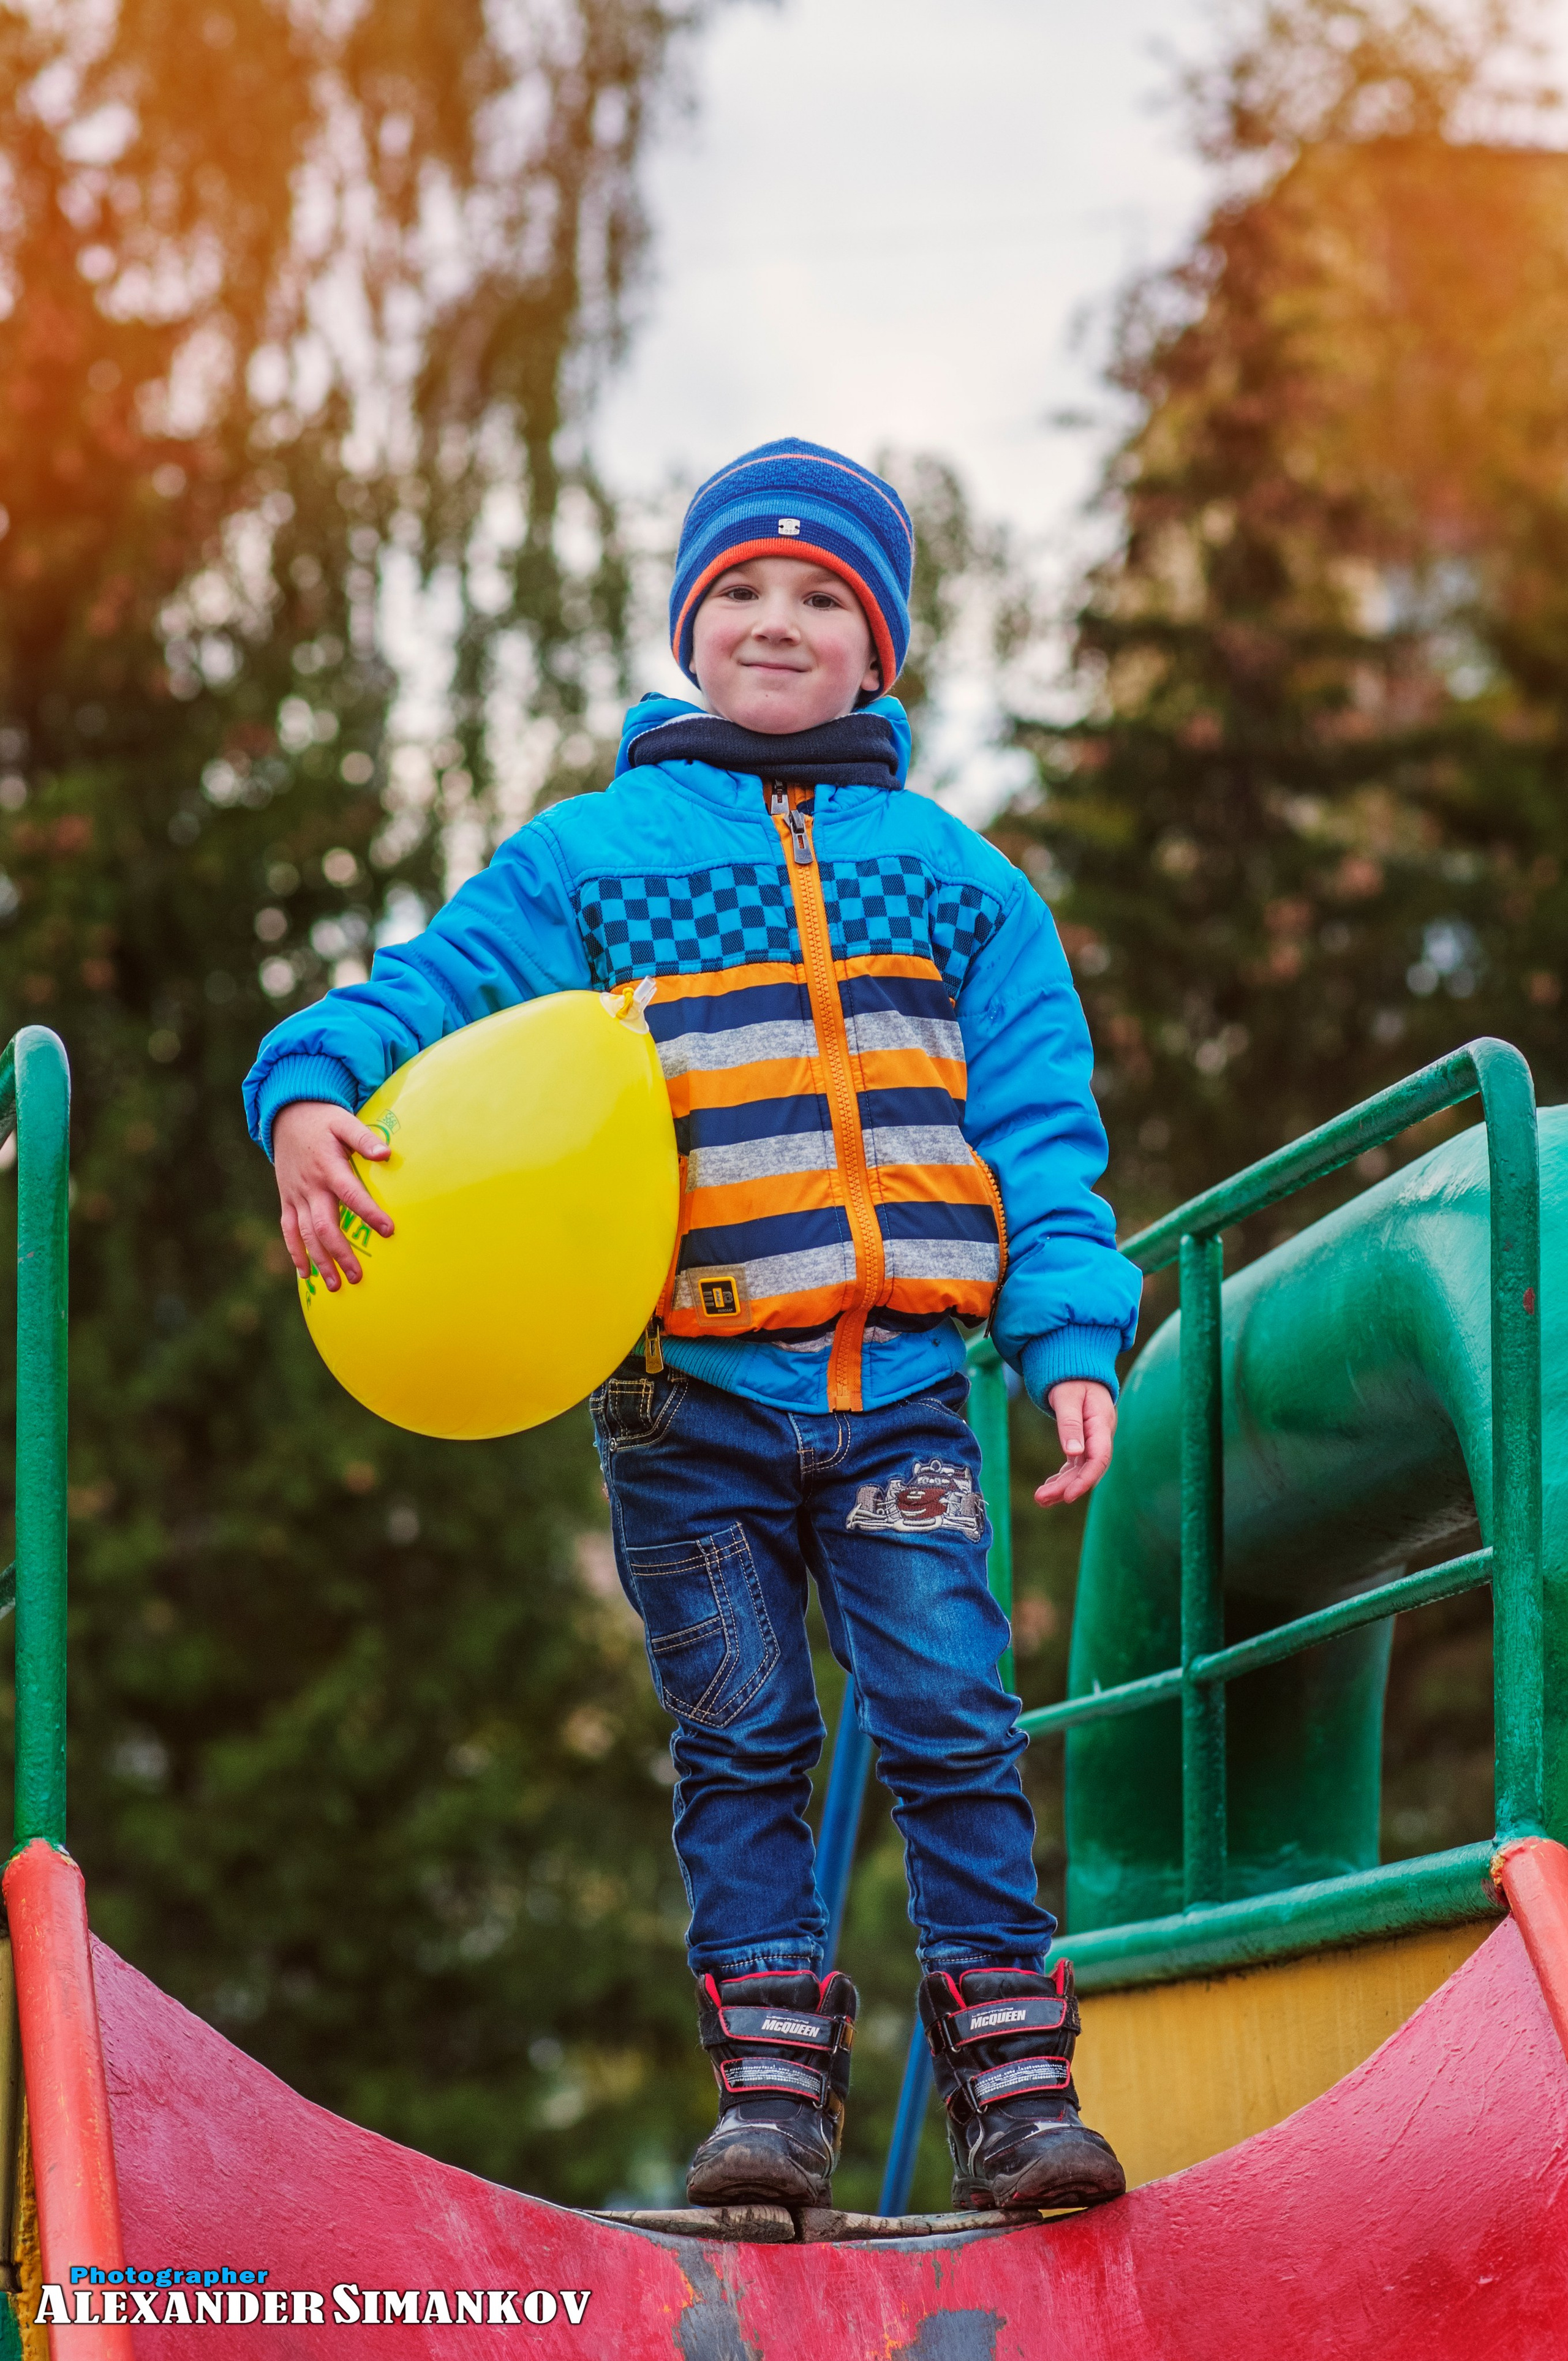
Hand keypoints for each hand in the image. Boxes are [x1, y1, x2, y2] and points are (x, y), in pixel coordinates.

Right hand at [273, 1100, 392, 1290]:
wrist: (287, 1117)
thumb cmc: (323, 1121)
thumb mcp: (344, 1122)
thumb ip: (364, 1139)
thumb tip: (386, 1154)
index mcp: (328, 1167)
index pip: (351, 1194)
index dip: (368, 1213)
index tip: (389, 1231)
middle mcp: (311, 1186)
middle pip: (324, 1225)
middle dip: (340, 1252)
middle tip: (358, 1277)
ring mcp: (296, 1196)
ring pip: (305, 1234)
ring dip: (320, 1261)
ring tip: (336, 1285)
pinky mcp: (287, 1200)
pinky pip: (288, 1230)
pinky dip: (295, 1252)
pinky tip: (305, 1275)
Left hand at [1035, 1380, 1116, 1507]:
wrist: (1077, 1371)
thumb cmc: (1073, 1380)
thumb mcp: (1067, 1397)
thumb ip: (1070, 1423)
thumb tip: (1073, 1453)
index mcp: (1102, 1424)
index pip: (1099, 1458)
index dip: (1086, 1480)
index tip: (1068, 1496)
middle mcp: (1101, 1436)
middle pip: (1088, 1469)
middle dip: (1067, 1487)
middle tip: (1041, 1499)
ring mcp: (1093, 1441)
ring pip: (1080, 1470)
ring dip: (1062, 1486)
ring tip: (1040, 1499)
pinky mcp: (1084, 1443)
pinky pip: (1075, 1465)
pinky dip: (1062, 1477)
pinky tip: (1048, 1487)